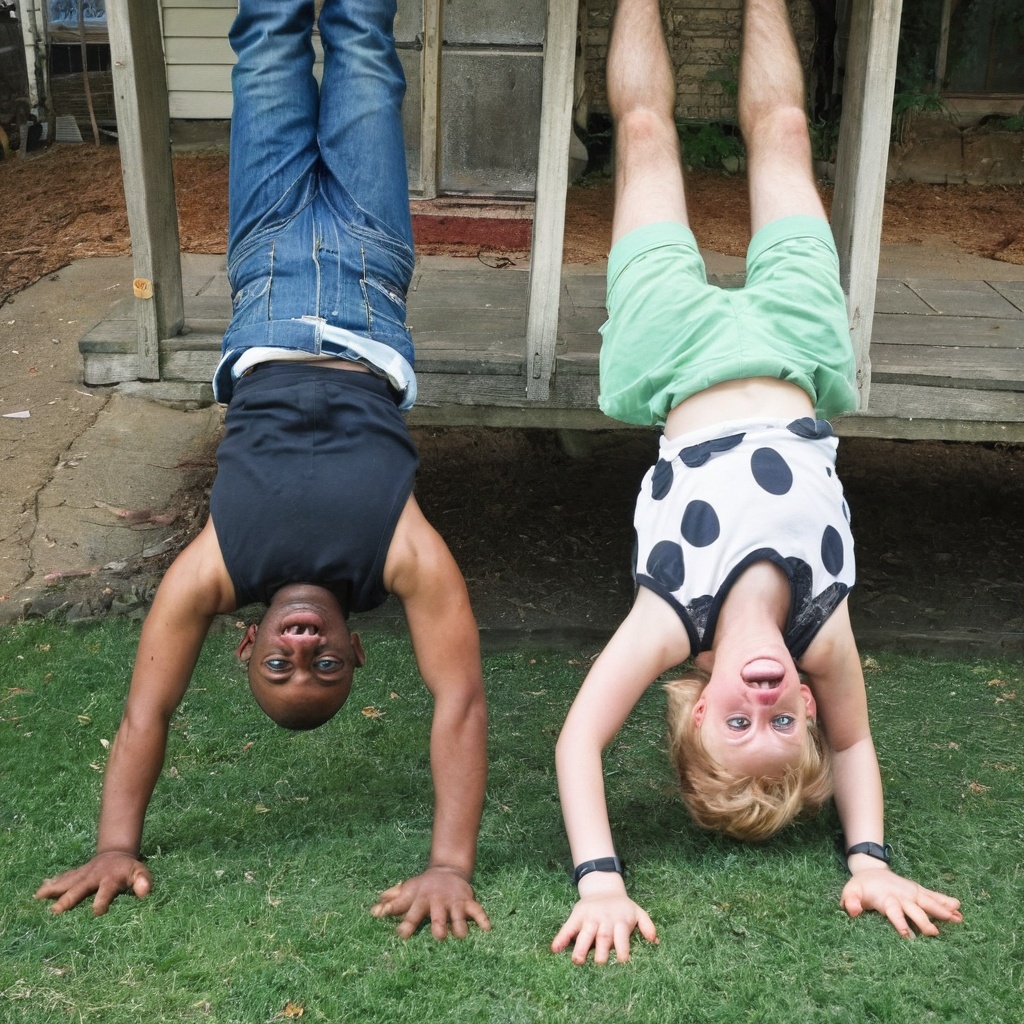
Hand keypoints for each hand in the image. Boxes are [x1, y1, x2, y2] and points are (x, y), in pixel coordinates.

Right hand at [34, 851, 151, 915]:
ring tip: (38, 896)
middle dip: (68, 899)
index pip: (105, 892)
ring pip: (67, 881)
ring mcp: (83, 874)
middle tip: (55, 910)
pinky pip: (64, 877)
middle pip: (80, 888)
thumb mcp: (140, 872)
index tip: (97, 912)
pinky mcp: (76, 874)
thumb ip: (143, 881)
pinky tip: (39, 890)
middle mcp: (93, 876)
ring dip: (53, 889)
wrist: (117, 854)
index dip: (102, 901)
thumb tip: (144, 892)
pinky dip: (52, 883)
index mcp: (109, 879)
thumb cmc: (128, 869)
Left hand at [370, 865, 489, 939]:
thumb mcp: (408, 891)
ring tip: (461, 935)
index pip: (411, 912)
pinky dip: (482, 918)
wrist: (448, 869)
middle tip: (439, 936)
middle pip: (438, 915)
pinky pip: (477, 910)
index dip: (406, 923)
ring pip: (458, 915)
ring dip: (460, 926)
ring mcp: (453, 902)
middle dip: (439, 925)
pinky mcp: (468, 901)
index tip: (401, 934)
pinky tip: (487, 929)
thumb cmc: (423, 886)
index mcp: (420, 900)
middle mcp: (437, 901)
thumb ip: (392, 902)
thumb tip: (373, 912)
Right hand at [551, 875, 657, 963]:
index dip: (622, 949)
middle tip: (599, 964)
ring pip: (584, 933)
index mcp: (619, 921)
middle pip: (602, 937)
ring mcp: (589, 918)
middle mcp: (604, 920)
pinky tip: (555, 949)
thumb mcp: (637, 912)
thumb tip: (655, 941)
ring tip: (577, 961)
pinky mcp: (576, 916)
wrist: (603, 887)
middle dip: (600, 951)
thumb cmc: (621, 908)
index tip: (621, 962)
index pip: (621, 937)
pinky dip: (561, 937)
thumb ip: (647, 924)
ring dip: (580, 947)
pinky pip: (567, 927)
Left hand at [841, 867, 961, 937]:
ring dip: (942, 910)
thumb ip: (850, 901)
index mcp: (886, 899)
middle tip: (935, 933)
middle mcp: (901, 896)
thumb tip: (853, 911)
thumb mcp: (850, 891)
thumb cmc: (861, 886)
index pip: (893, 912)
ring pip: (928, 902)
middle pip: (914, 909)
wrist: (870, 869)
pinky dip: (945, 900)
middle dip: (924, 921)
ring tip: (957, 918)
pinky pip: (932, 895)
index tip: (907, 936)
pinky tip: (958, 907)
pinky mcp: (917, 890)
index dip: (899, 923)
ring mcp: (911, 892)